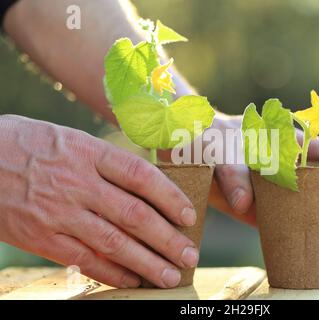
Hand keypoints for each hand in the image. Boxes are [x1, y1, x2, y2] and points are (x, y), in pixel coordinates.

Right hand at [0, 115, 199, 287]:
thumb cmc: (28, 144)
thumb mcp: (70, 139)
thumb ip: (106, 162)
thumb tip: (146, 185)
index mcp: (88, 152)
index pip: (141, 176)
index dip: (170, 197)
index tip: (189, 215)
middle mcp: (78, 184)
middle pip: (134, 215)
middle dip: (168, 239)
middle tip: (190, 255)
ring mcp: (60, 213)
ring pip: (114, 243)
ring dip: (147, 262)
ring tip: (171, 275)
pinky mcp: (42, 238)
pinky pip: (85, 259)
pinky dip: (113, 272)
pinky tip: (133, 280)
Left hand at [208, 114, 318, 261]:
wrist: (194, 155)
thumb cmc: (212, 141)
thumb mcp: (222, 149)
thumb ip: (233, 174)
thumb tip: (244, 204)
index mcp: (292, 142)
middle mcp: (294, 167)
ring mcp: (282, 190)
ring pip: (313, 211)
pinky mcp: (268, 210)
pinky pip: (289, 225)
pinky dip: (301, 240)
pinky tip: (313, 257)